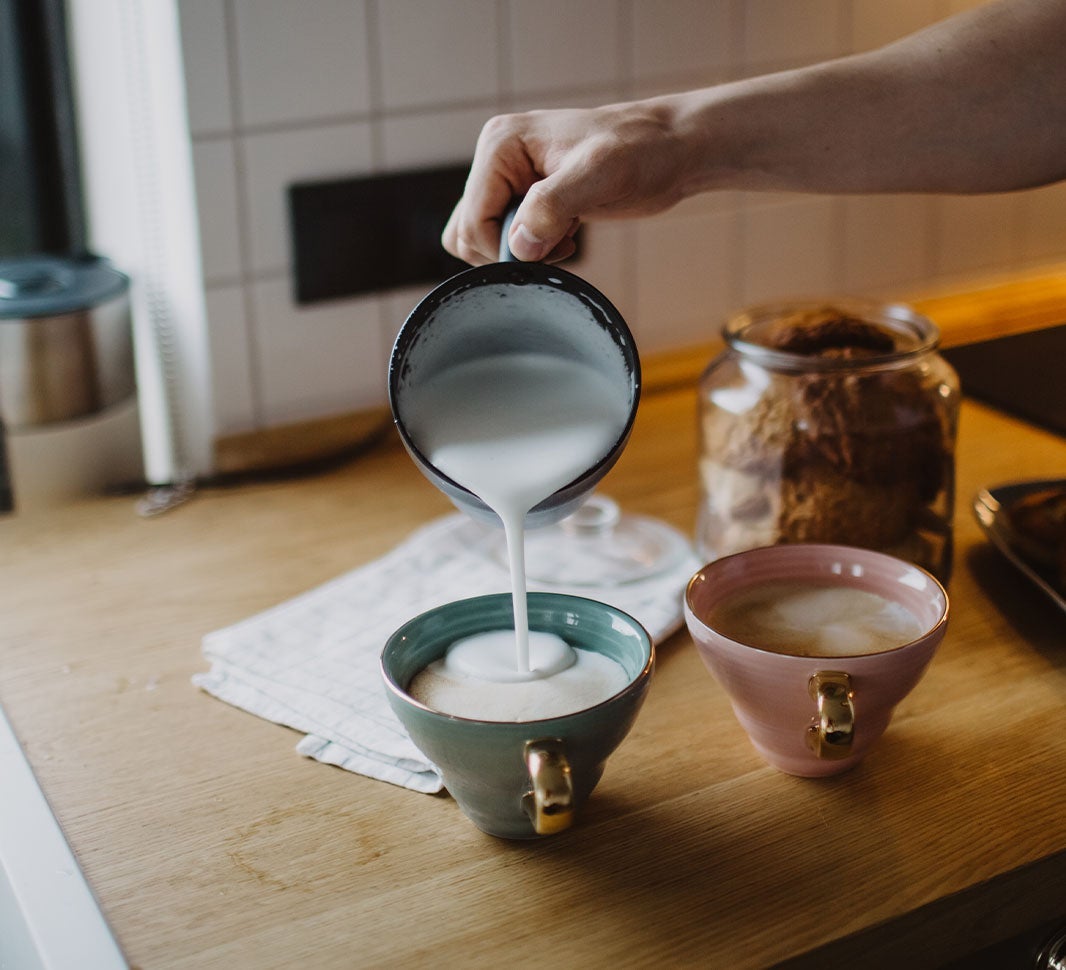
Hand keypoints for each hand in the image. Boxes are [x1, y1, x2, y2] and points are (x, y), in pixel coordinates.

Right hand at [442, 100, 696, 264]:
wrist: (670, 150)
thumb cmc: (640, 152)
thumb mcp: (598, 175)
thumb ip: (552, 207)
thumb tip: (519, 246)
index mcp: (501, 146)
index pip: (471, 221)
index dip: (504, 249)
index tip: (549, 247)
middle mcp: (497, 160)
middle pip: (468, 233)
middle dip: (510, 251)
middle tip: (556, 242)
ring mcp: (511, 180)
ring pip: (483, 239)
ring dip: (521, 253)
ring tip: (562, 238)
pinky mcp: (528, 198)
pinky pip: (508, 239)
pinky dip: (533, 250)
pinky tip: (567, 236)